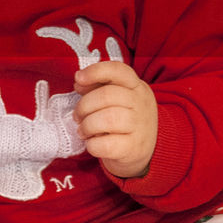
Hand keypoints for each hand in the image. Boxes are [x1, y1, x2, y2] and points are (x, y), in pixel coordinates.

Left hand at [72, 61, 156, 178]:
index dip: (95, 71)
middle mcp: (141, 104)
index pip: (118, 70)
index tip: (78, 78)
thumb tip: (79, 82)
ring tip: (83, 131)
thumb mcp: (115, 100)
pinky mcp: (134, 148)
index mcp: (137, 87)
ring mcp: (140, 127)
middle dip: (84, 106)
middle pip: (107, 95)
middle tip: (77, 116)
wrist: (144, 152)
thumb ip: (97, 88)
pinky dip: (93, 144)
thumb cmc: (123, 122)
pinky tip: (92, 143)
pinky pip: (107, 144)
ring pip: (108, 119)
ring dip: (87, 125)